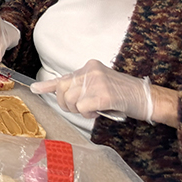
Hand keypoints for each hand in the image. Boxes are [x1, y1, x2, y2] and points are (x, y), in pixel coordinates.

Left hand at [30, 60, 153, 121]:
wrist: (148, 98)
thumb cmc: (124, 95)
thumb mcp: (100, 85)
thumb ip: (82, 87)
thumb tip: (62, 95)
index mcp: (89, 67)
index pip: (64, 77)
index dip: (47, 85)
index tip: (33, 88)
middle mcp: (90, 70)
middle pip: (63, 90)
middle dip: (67, 104)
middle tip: (81, 109)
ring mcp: (97, 81)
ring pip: (72, 100)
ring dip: (80, 111)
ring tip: (95, 109)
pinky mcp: (103, 94)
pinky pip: (83, 107)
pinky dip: (88, 114)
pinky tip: (99, 112)